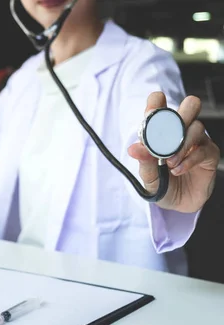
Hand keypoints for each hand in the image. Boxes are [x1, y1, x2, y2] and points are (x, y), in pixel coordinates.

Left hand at [128, 92, 219, 212]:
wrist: (176, 203)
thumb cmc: (161, 183)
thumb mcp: (147, 174)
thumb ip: (143, 160)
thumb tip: (133, 148)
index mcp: (161, 129)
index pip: (160, 105)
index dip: (156, 102)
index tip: (152, 109)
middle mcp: (182, 130)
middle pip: (190, 106)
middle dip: (180, 115)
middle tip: (166, 135)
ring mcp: (198, 140)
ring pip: (196, 128)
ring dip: (181, 146)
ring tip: (169, 164)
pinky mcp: (210, 154)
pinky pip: (203, 150)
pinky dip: (188, 160)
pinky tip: (177, 170)